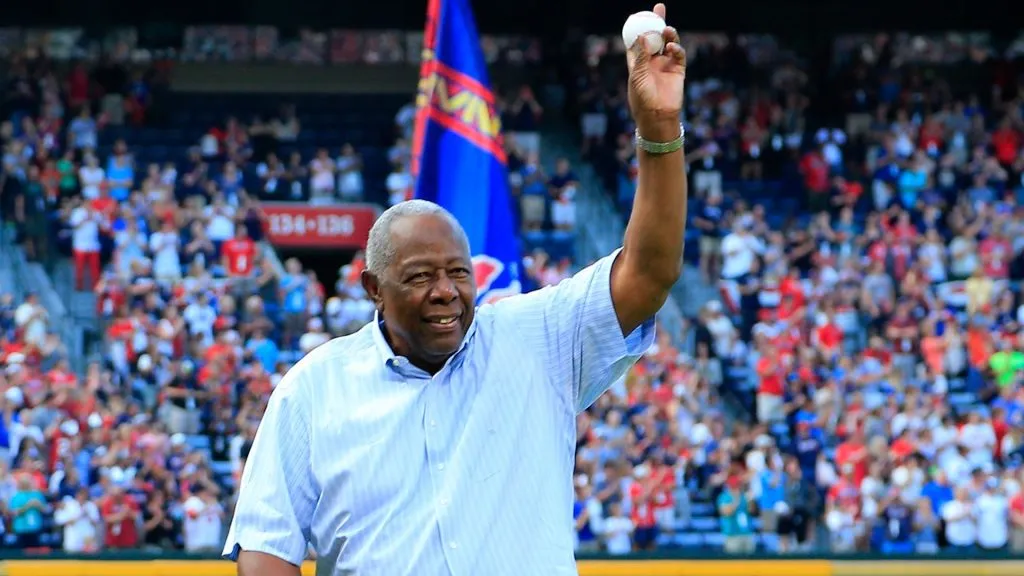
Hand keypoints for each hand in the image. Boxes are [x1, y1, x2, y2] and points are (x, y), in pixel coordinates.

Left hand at [626, 3, 685, 141]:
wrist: (657, 117)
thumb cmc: (642, 99)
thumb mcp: (637, 77)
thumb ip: (641, 56)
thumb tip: (642, 35)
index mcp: (638, 63)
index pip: (637, 41)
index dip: (638, 28)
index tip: (637, 15)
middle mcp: (652, 61)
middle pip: (654, 37)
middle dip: (657, 23)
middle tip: (659, 9)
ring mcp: (665, 65)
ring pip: (668, 43)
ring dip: (668, 34)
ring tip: (667, 29)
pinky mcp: (678, 70)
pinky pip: (678, 54)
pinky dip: (677, 48)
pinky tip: (672, 47)